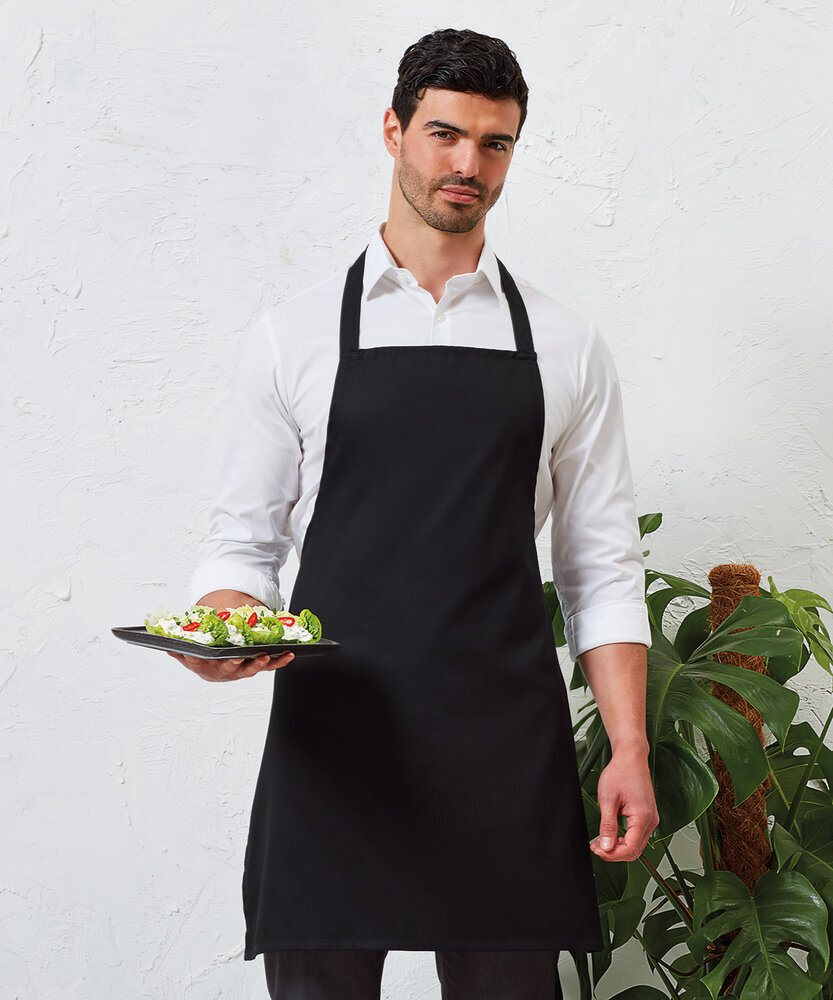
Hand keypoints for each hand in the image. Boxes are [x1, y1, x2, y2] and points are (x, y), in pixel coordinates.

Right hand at [166, 649, 294, 681]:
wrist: (216, 662)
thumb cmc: (203, 655)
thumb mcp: (189, 652)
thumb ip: (179, 650)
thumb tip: (167, 645)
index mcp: (206, 667)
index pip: (200, 664)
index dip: (199, 661)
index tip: (200, 656)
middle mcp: (224, 671)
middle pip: (228, 669)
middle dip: (232, 664)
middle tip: (236, 659)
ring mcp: (241, 670)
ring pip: (250, 669)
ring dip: (258, 664)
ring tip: (265, 658)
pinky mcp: (255, 667)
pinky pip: (269, 666)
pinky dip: (279, 662)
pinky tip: (288, 655)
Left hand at [589, 744, 658, 861]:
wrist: (631, 758)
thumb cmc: (620, 773)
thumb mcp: (607, 799)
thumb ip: (607, 826)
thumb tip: (606, 847)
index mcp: (643, 818)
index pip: (630, 849)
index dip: (612, 854)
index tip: (596, 849)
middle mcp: (651, 821)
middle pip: (635, 851)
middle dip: (614, 853)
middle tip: (596, 846)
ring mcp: (651, 819)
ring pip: (636, 845)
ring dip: (619, 847)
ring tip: (601, 840)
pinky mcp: (647, 816)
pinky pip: (638, 836)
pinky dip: (624, 839)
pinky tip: (611, 834)